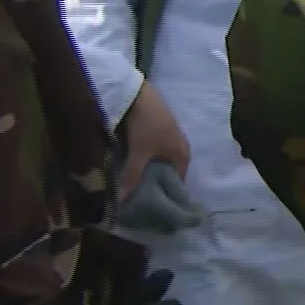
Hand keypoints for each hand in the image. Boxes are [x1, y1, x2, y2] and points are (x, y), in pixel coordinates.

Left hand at [118, 83, 189, 201]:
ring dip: (147, 175)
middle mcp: (180, 150)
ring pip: (159, 165)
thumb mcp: (139, 153)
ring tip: (131, 187)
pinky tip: (131, 168)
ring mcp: (169, 141)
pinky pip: (153, 156)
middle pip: (167, 175)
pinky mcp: (158, 134)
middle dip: (153, 187)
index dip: (164, 198)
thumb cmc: (147, 125)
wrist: (140, 94)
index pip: (177, 185)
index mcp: (183, 157)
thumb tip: (120, 204)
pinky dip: (144, 164)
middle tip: (136, 200)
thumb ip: (132, 178)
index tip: (148, 210)